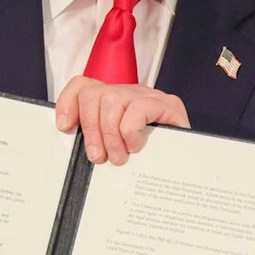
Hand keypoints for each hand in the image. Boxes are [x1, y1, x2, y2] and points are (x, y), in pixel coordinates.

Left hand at [54, 75, 189, 163]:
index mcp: (114, 100)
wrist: (189, 168)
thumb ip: (98, 141)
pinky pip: (136, 109)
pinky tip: (136, 145)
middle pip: (93, 94)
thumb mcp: (117, 149)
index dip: (68, 103)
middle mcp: (130, 93)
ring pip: (110, 99)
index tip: (65, 127)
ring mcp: (149, 96)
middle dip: (90, 129)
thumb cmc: (152, 160)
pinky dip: (130, 131)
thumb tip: (74, 144)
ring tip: (119, 156)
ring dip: (110, 134)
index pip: (83, 85)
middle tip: (98, 157)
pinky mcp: (168, 105)